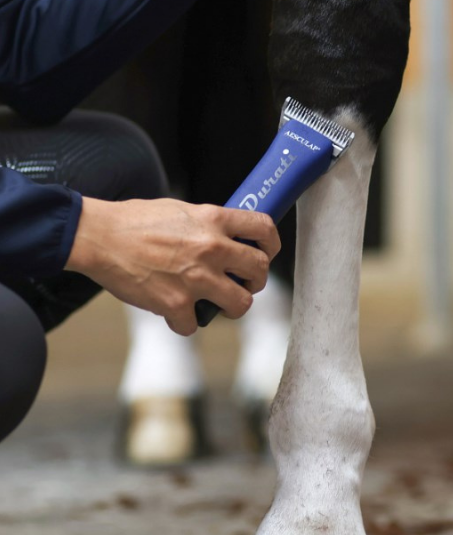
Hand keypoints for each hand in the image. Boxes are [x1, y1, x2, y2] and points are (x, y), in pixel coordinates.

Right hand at [65, 197, 280, 334]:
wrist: (98, 237)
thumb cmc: (135, 222)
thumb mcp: (181, 210)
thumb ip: (209, 225)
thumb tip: (229, 238)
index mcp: (214, 220)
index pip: (264, 228)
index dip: (272, 244)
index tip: (266, 252)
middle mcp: (212, 248)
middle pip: (260, 271)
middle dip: (255, 281)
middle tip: (242, 283)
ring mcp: (196, 278)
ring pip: (242, 304)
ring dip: (232, 307)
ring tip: (217, 302)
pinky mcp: (177, 304)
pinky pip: (195, 325)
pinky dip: (184, 322)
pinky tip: (173, 312)